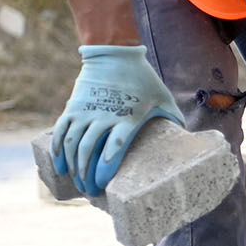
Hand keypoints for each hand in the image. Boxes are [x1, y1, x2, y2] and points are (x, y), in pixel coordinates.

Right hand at [51, 45, 183, 196]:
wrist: (115, 54)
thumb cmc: (143, 79)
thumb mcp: (162, 98)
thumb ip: (173, 118)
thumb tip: (187, 137)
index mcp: (127, 118)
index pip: (114, 148)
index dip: (105, 168)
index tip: (102, 183)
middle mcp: (104, 116)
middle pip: (89, 151)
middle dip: (86, 175)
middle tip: (91, 191)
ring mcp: (86, 112)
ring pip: (72, 144)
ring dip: (73, 166)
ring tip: (78, 182)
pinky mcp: (73, 107)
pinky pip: (61, 131)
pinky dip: (58, 151)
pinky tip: (59, 167)